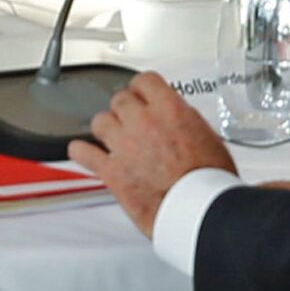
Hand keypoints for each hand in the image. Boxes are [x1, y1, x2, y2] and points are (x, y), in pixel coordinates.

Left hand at [67, 71, 236, 237]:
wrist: (200, 209)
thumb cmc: (209, 180)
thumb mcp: (207, 136)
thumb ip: (183, 119)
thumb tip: (174, 114)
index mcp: (170, 110)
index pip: (144, 81)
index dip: (142, 88)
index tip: (141, 94)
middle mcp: (143, 122)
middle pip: (120, 99)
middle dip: (125, 109)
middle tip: (130, 119)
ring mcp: (124, 145)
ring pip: (100, 121)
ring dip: (106, 128)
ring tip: (111, 137)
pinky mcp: (111, 171)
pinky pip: (83, 152)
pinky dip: (80, 151)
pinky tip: (82, 151)